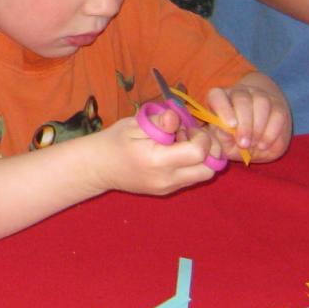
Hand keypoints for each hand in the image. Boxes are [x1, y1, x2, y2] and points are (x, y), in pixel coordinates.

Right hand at [94, 116, 219, 195]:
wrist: (98, 167)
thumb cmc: (115, 141)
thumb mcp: (133, 124)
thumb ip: (158, 121)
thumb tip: (175, 117)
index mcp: (157, 160)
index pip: (198, 153)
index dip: (201, 137)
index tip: (187, 127)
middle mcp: (166, 178)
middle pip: (208, 170)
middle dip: (209, 150)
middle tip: (192, 136)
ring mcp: (168, 188)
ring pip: (203, 176)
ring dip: (202, 159)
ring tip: (182, 144)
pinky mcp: (167, 191)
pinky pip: (190, 178)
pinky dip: (192, 165)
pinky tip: (175, 153)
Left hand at [206, 76, 290, 162]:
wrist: (258, 142)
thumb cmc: (234, 142)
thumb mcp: (224, 144)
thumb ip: (221, 138)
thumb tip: (224, 130)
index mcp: (220, 100)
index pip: (216, 95)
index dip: (223, 108)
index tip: (231, 125)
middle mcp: (239, 93)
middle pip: (242, 99)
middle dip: (244, 123)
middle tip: (244, 143)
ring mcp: (259, 96)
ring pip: (261, 102)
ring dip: (258, 127)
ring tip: (254, 145)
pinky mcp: (278, 105)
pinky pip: (278, 113)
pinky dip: (272, 131)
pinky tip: (264, 144)